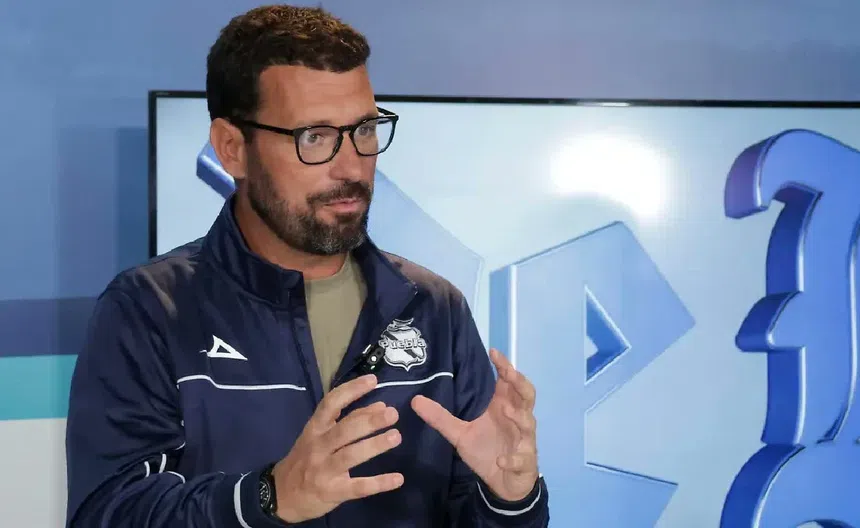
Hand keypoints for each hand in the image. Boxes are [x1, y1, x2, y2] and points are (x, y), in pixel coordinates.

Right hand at [272, 374, 403, 522]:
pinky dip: (378, 483)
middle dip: (368, 421)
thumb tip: (380, 406)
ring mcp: (324, 470)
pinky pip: (357, 487)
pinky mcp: (332, 492)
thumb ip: (349, 421)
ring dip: (374, 446)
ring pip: (350, 456)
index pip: (331, 404)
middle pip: (344, 430)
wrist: (280, 496)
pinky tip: (398, 479)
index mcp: (315, 429)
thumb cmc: (305, 460)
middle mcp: (318, 447)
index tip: (373, 381)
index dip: (351, 390)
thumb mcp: (320, 437)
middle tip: (392, 414)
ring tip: (395, 436)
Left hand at [412, 348, 538, 501]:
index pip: (508, 382)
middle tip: (509, 374)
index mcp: (503, 407)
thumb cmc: (485, 451)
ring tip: (508, 410)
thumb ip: (441, 417)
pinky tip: (501, 460)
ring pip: (528, 423)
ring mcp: (523, 439)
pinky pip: (520, 458)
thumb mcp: (459, 434)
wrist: (502, 483)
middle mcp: (516, 418)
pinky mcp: (524, 461)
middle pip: (526, 395)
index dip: (504, 366)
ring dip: (520, 417)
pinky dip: (512, 459)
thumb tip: (415, 400)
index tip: (494, 352)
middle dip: (520, 383)